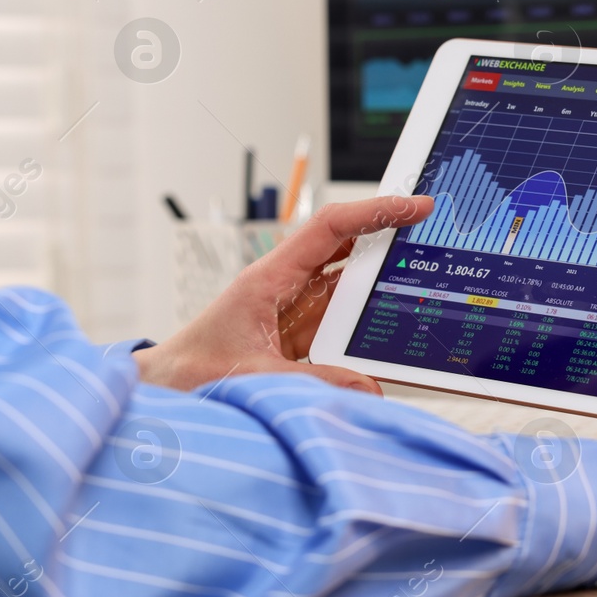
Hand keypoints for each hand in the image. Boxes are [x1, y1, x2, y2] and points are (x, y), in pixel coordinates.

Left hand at [134, 195, 435, 393]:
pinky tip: (394, 330)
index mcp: (267, 279)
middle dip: (388, 238)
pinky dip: (369, 321)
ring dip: (381, 283)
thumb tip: (369, 389)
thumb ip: (311, 384)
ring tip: (424, 280)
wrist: (162, 390)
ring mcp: (291, 310)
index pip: (329, 229)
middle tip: (434, 234)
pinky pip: (341, 321)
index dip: (374, 212)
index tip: (414, 206)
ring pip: (347, 285)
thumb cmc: (189, 374)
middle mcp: (283, 287)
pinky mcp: (295, 336)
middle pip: (345, 249)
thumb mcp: (251, 378)